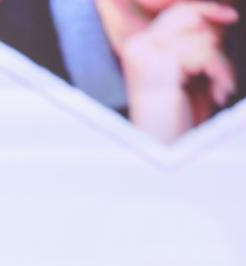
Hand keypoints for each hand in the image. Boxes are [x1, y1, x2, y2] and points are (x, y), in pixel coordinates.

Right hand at [117, 1, 238, 142]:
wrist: (163, 150)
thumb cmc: (178, 115)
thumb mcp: (189, 70)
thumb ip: (197, 41)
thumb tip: (221, 13)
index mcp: (138, 45)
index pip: (178, 11)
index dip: (206, 9)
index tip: (230, 18)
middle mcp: (137, 45)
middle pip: (190, 14)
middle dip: (214, 40)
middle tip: (217, 73)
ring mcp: (145, 54)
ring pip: (203, 36)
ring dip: (220, 64)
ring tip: (219, 88)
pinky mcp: (160, 65)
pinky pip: (206, 53)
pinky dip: (221, 73)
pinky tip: (219, 94)